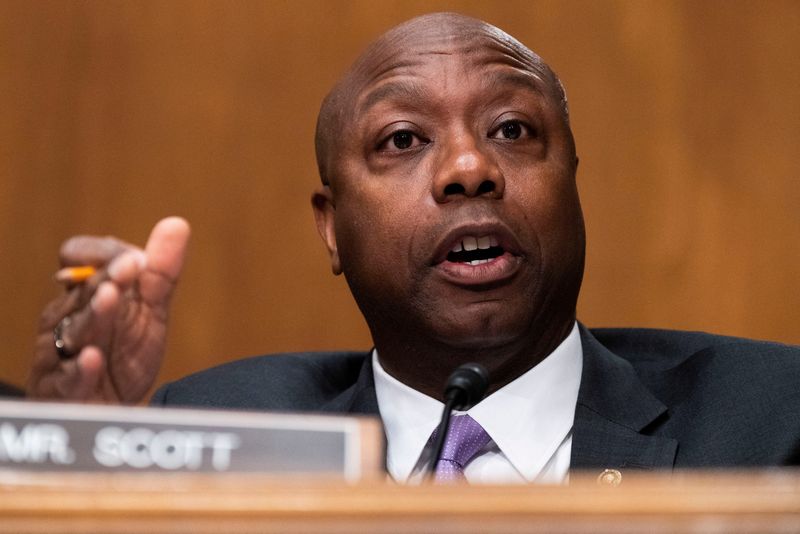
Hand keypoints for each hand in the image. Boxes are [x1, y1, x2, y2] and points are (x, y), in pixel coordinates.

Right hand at [28, 217, 190, 403]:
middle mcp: (66, 315)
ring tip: (111, 297)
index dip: (104, 252)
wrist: (108, 411)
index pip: (78, 256)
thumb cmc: (121, 355)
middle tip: (129, 265)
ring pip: (73, 328)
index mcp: (85, 292)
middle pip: (82, 289)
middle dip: (106, 277)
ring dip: (93, 312)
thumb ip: (159, 273)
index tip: (135, 256)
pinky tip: (94, 358)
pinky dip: (81, 368)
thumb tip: (177, 224)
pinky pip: (68, 377)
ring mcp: (60, 351)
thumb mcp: (148, 312)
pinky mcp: (62, 389)